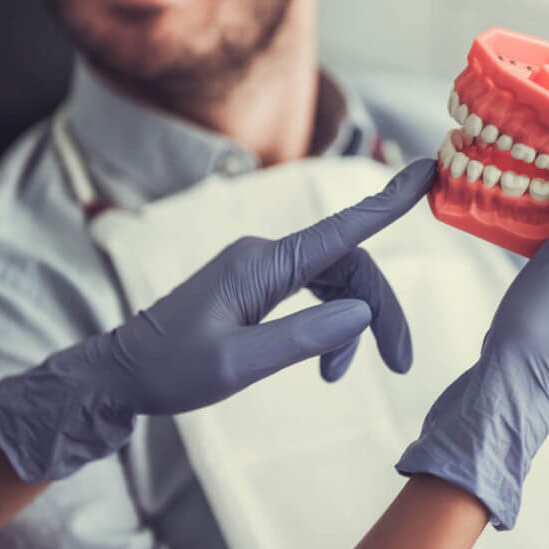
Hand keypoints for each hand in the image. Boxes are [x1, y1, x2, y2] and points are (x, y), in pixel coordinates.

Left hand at [0, 160, 436, 481]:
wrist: (122, 374)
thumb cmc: (170, 369)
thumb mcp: (236, 364)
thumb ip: (302, 337)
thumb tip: (362, 313)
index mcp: (260, 265)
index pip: (338, 229)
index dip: (387, 203)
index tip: (426, 171)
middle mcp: (265, 256)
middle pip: (348, 265)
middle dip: (380, 310)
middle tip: (400, 362)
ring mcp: (262, 269)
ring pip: (335, 282)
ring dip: (353, 326)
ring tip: (339, 376)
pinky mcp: (258, 286)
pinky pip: (313, 294)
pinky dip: (329, 326)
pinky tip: (326, 364)